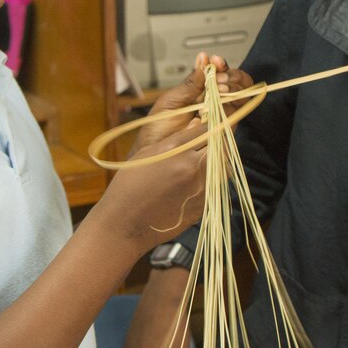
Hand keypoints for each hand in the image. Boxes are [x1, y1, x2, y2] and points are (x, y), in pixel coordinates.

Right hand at [96, 120, 208, 252]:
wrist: (125, 224)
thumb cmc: (129, 186)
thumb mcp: (147, 154)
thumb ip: (177, 139)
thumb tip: (198, 123)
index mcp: (175, 150)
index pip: (205, 129)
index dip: (211, 124)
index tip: (212, 122)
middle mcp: (191, 166)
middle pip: (220, 146)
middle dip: (218, 141)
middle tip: (213, 139)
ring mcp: (200, 187)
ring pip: (223, 165)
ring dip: (218, 159)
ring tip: (207, 158)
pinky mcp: (203, 205)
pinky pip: (217, 184)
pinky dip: (214, 177)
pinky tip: (200, 177)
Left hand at [133, 53, 253, 153]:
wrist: (154, 153)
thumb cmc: (157, 130)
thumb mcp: (171, 101)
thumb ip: (189, 83)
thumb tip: (203, 60)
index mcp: (199, 93)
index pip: (219, 74)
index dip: (220, 65)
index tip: (215, 61)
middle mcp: (212, 104)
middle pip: (235, 83)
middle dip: (230, 75)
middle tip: (218, 77)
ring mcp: (219, 118)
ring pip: (239, 97)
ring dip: (232, 88)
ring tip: (219, 88)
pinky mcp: (222, 132)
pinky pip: (235, 115)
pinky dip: (231, 105)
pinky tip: (220, 101)